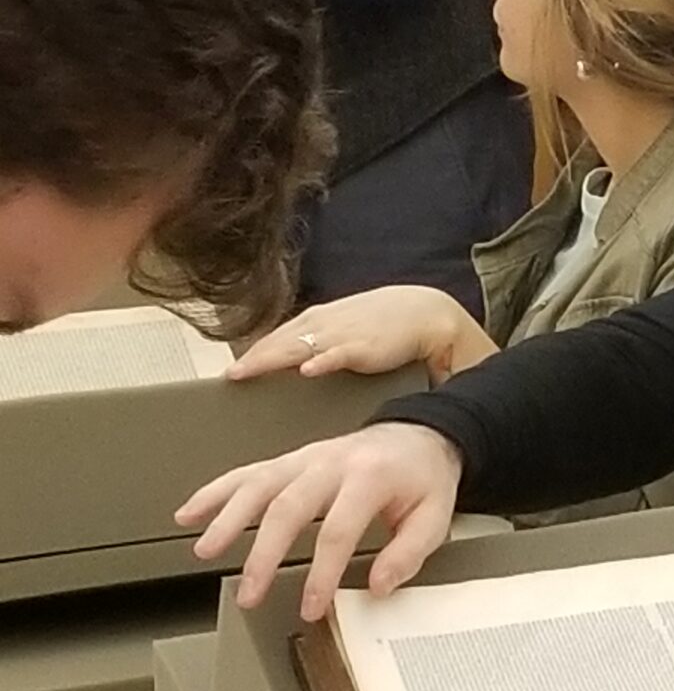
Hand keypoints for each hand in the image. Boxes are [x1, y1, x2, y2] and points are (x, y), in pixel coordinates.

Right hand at [175, 422, 464, 619]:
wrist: (420, 435)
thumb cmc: (423, 479)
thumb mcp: (435, 517)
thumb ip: (408, 552)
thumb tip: (378, 586)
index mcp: (370, 477)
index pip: (338, 530)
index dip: (322, 573)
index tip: (311, 606)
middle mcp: (331, 464)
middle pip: (288, 508)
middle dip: (264, 554)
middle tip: (249, 592)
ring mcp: (306, 459)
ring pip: (259, 486)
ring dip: (227, 518)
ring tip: (204, 550)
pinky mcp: (291, 461)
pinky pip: (248, 474)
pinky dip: (216, 492)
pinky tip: (190, 513)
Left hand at [229, 286, 481, 383]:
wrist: (426, 313)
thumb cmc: (384, 322)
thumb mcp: (344, 328)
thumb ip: (318, 342)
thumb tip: (292, 364)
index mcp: (317, 319)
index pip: (276, 337)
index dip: (252, 352)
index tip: (231, 372)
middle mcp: (323, 324)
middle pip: (279, 342)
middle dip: (252, 359)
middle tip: (230, 378)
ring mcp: (342, 334)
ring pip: (298, 347)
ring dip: (271, 360)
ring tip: (248, 373)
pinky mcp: (364, 347)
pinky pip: (337, 354)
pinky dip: (321, 361)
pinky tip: (306, 370)